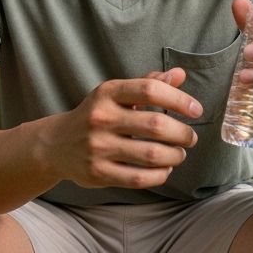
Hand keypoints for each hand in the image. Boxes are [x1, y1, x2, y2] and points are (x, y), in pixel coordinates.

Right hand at [39, 68, 201, 189]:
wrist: (56, 145)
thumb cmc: (97, 115)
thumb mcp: (117, 94)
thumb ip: (148, 83)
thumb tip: (179, 74)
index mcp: (108, 93)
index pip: (150, 90)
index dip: (179, 99)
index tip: (196, 110)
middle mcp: (101, 118)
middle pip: (156, 125)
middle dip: (182, 133)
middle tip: (191, 138)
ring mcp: (98, 147)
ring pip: (151, 155)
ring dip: (175, 155)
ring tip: (180, 153)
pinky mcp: (97, 173)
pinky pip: (138, 178)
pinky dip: (159, 175)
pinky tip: (165, 169)